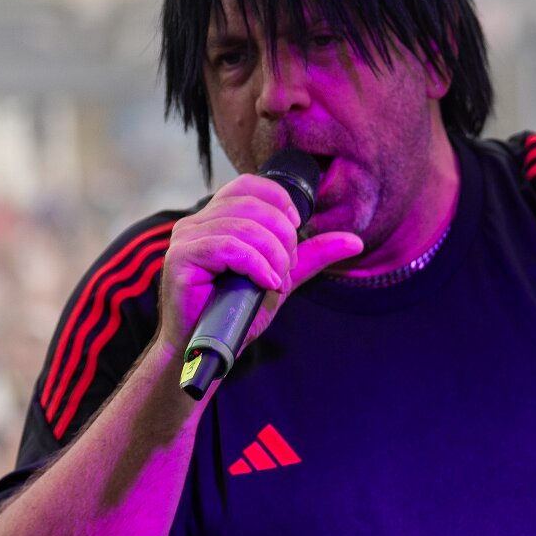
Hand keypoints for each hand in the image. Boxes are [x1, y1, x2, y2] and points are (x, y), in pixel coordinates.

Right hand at [155, 175, 364, 351]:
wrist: (206, 350)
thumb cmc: (235, 314)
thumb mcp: (279, 277)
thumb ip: (310, 257)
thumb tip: (355, 241)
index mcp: (215, 218)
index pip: (249, 185)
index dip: (280, 203)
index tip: (295, 232)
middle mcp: (196, 222)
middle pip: (252, 204)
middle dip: (282, 237)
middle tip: (285, 269)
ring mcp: (186, 239)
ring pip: (244, 227)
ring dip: (273, 255)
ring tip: (275, 281)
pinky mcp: (181, 258)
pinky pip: (229, 247)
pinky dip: (257, 265)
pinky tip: (266, 283)